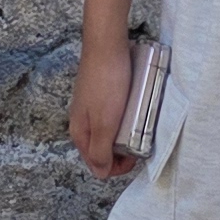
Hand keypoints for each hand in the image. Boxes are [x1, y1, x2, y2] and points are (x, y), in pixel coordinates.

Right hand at [69, 34, 138, 179]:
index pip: (97, 165)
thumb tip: (101, 173)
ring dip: (125, 134)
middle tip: (139, 140)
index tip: (135, 157)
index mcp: (79, 133)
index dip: (117, 167)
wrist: (106, 45)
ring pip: (109, 132)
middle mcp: (82, 122)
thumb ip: (101, 151)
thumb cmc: (106, 82)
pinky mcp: (101, 95)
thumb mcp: (105, 124)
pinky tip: (134, 108)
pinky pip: (113, 115)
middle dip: (122, 151)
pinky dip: (125, 118)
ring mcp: (91, 107)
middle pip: (103, 150)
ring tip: (139, 124)